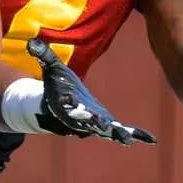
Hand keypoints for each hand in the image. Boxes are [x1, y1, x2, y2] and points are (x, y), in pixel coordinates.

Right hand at [28, 38, 156, 144]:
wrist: (57, 108)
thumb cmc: (55, 85)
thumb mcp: (51, 68)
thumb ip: (44, 56)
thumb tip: (32, 41)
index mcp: (66, 104)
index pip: (67, 104)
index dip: (69, 104)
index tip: (70, 102)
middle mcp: (80, 117)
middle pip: (87, 123)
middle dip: (96, 125)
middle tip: (104, 129)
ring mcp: (94, 124)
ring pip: (106, 131)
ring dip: (117, 134)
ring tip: (128, 140)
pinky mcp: (107, 125)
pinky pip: (121, 130)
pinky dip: (136, 135)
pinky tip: (151, 139)